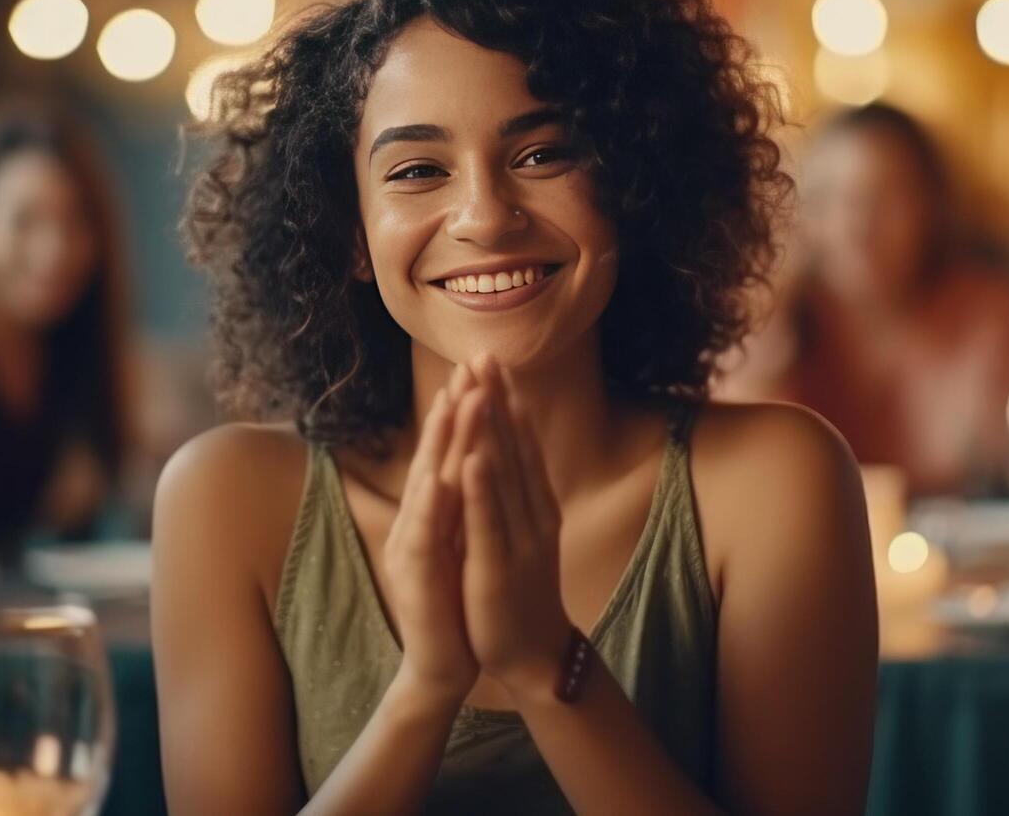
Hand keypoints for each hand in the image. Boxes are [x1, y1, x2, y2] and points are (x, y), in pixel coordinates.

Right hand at [383, 363, 479, 701]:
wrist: (440, 662)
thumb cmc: (452, 602)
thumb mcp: (458, 544)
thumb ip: (459, 505)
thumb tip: (473, 463)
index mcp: (434, 513)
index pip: (449, 453)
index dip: (460, 412)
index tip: (475, 369)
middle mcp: (419, 522)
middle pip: (436, 457)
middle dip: (451, 412)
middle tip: (465, 366)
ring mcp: (414, 548)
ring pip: (430, 487)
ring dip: (442, 444)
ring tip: (455, 401)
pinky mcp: (418, 578)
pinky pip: (427, 536)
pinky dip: (433, 506)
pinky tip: (443, 478)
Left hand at [458, 356, 572, 695]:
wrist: (535, 653)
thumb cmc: (522, 591)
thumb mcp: (523, 534)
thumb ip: (518, 495)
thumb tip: (508, 455)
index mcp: (536, 504)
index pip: (519, 441)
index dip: (505, 399)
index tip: (491, 359)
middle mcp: (533, 513)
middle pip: (512, 447)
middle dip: (496, 399)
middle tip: (484, 354)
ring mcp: (519, 538)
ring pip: (502, 474)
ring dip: (489, 429)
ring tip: (477, 388)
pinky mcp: (499, 566)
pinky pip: (488, 521)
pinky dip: (481, 488)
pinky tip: (472, 457)